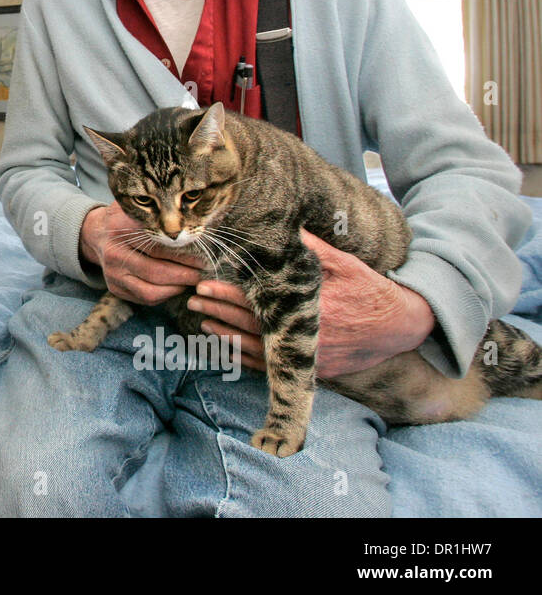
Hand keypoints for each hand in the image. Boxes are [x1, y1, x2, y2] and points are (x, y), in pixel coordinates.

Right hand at [79, 203, 205, 306]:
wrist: (97, 233)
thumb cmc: (126, 218)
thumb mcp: (138, 207)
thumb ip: (158, 210)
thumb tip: (192, 218)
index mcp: (120, 229)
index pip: (157, 246)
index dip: (183, 254)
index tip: (202, 256)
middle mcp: (113, 253)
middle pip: (155, 271)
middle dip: (184, 275)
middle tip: (202, 272)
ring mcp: (112, 274)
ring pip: (150, 290)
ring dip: (176, 288)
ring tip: (191, 280)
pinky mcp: (115, 288)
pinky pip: (145, 298)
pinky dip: (165, 295)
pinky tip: (176, 285)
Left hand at [185, 229, 435, 376]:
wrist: (401, 328)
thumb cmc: (371, 290)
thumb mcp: (346, 263)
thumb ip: (315, 248)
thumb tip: (288, 226)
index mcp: (313, 305)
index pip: (260, 299)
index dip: (229, 291)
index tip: (205, 283)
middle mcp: (308, 333)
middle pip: (252, 322)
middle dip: (221, 309)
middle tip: (194, 297)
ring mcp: (310, 355)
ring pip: (258, 347)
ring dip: (228, 334)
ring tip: (203, 320)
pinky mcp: (313, 369)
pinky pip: (272, 366)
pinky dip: (247, 357)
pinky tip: (229, 346)